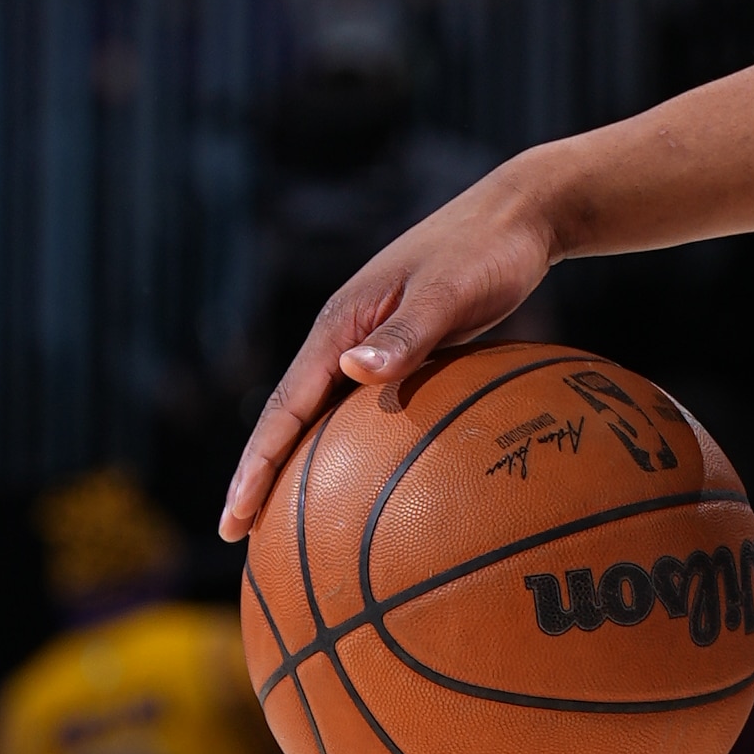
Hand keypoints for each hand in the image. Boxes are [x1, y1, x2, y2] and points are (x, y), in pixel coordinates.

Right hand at [220, 162, 565, 539]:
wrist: (519, 217)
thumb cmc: (487, 251)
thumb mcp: (449, 290)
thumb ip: (407, 333)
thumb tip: (351, 371)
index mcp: (339, 325)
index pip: (283, 407)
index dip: (256, 464)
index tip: (235, 515)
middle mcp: (343, 339)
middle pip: (289, 419)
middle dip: (261, 476)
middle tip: (240, 536)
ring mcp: (370, 348)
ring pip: (320, 417)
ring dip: (299, 467)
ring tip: (288, 524)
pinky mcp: (401, 355)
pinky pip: (362, 412)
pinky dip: (349, 450)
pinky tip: (363, 486)